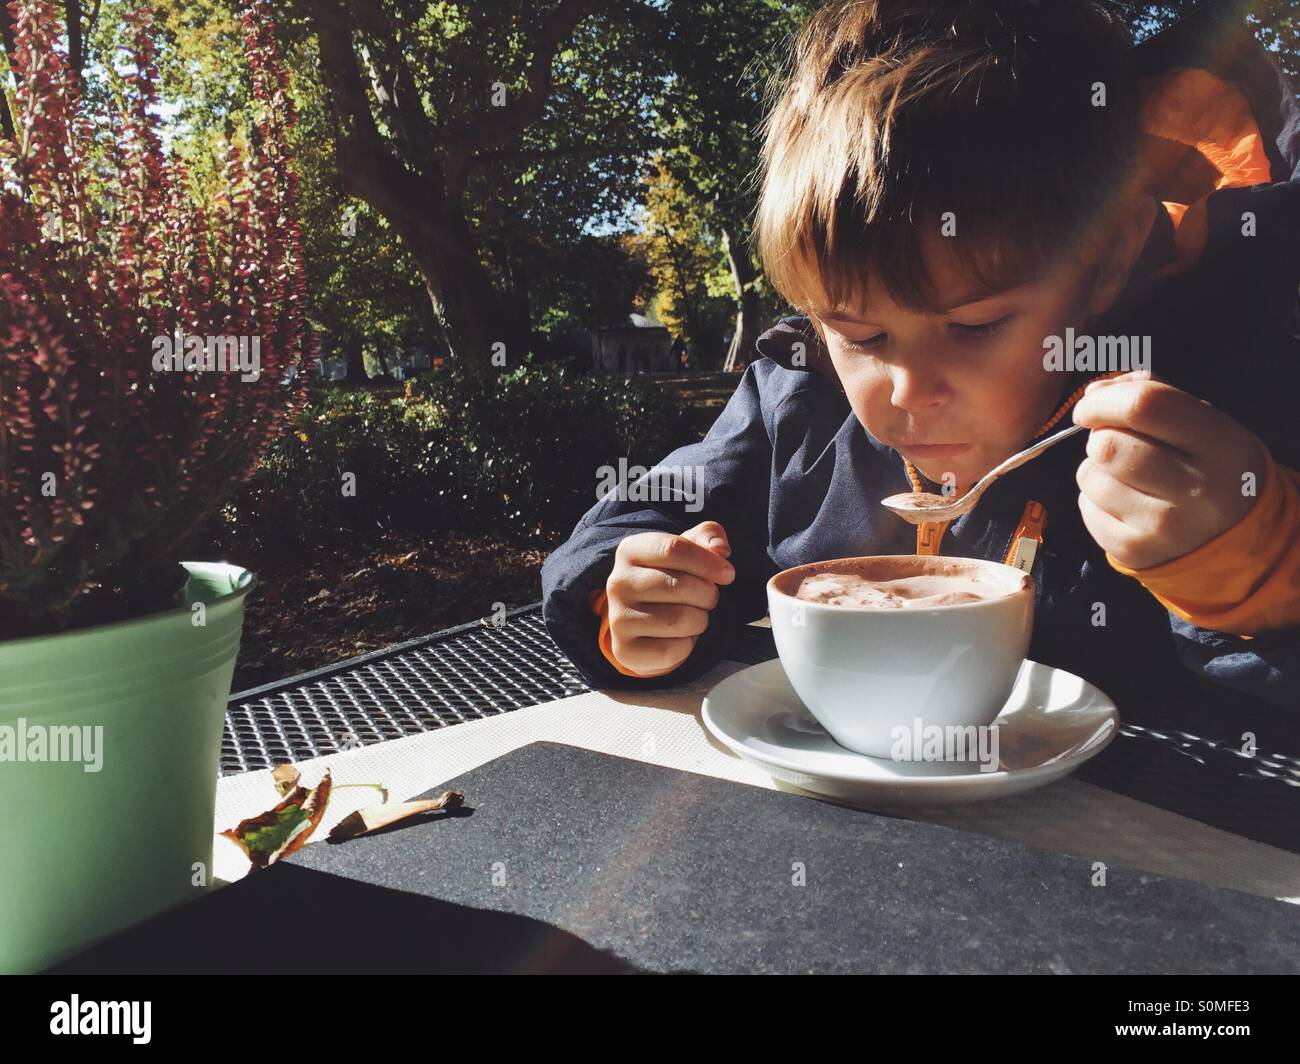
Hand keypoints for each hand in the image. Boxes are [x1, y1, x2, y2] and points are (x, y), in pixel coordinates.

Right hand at [606, 520, 735, 676]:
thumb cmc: (671, 579)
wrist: (644, 625)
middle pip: (681, 586)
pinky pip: (672, 650)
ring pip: (680, 619)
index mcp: (630, 550)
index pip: (673, 549)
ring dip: (700, 620)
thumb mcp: (689, 550)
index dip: (708, 562)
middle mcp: (617, 582)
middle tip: (707, 599)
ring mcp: (618, 618)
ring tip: (693, 617)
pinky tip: (679, 637)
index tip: (728, 574)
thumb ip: (708, 537)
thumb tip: (720, 549)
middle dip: (707, 595)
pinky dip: (687, 646)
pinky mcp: (624, 650)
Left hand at [1071, 371, 1267, 569]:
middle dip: (1099, 436)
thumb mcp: (1203, 421)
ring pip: (1090, 476)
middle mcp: (1195, 488)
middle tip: (1117, 441)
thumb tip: (1094, 394)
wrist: (1231, 535)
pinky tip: (1125, 502)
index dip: (1104, 400)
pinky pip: (1086, 507)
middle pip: (1107, 446)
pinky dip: (1095, 499)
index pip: (1143, 406)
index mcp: (1218, 445)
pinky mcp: (1132, 550)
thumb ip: (1152, 393)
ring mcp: (1162, 526)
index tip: (1092, 405)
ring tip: (1128, 476)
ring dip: (1097, 469)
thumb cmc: (1207, 465)